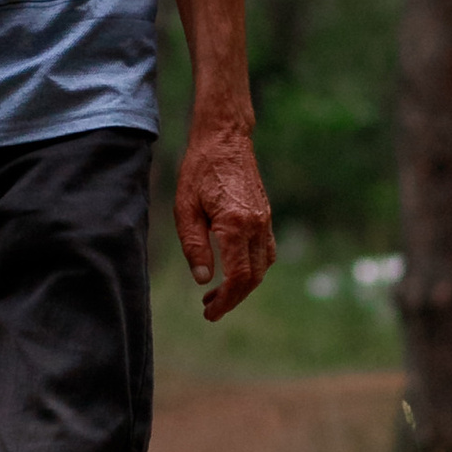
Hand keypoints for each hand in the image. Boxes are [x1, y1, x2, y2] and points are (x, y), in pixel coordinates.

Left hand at [174, 117, 273, 323]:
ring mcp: (264, 220)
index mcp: (235, 224)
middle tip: (210, 308)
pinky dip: (253, 267)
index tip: (209, 312)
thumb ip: (195, 246)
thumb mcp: (185, 207)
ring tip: (218, 293)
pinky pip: (266, 250)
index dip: (225, 300)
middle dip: (233, 298)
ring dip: (244, 285)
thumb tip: (204, 279)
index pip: (238, 277)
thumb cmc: (199, 169)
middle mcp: (256, 224)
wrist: (224, 138)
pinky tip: (234, 269)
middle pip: (253, 277)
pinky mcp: (265, 215)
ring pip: (262, 266)